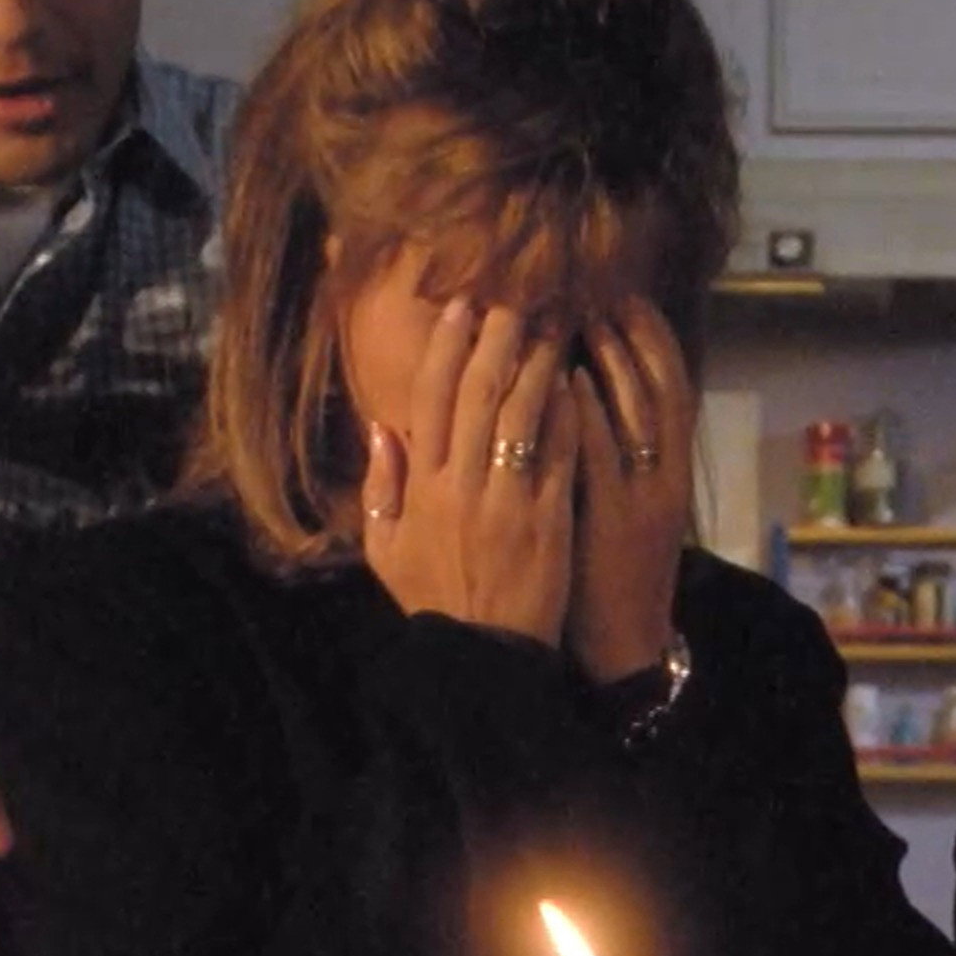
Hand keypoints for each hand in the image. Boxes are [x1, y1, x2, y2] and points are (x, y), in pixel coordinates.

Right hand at [357, 300, 577, 646]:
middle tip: (515, 297)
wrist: (481, 657)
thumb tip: (380, 426)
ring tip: (552, 324)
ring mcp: (509, 501)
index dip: (445, 348)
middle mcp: (461, 485)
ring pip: (523, 414)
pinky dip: (567, 413)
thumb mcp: (385, 548)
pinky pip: (560, 454)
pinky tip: (577, 380)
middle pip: (479, 394)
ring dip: (538, 362)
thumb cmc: (433, 599)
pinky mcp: (550, 519)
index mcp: (420, 488)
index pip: (430, 400)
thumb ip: (379, 486)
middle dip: (497, 338)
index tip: (460, 307)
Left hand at [565, 298, 697, 684]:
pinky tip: (565, 379)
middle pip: (661, 388)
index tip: (627, 296)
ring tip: (585, 314)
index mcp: (669, 471)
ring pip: (638, 414)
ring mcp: (643, 497)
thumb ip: (613, 454)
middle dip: (636, 336)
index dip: (653, 340)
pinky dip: (587, 414)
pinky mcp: (613, 520)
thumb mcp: (627, 506)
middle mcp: (665, 476)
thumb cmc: (613, 573)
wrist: (624, 646)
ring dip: (613, 360)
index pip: (672, 389)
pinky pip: (600, 457)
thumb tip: (589, 393)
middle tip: (604, 288)